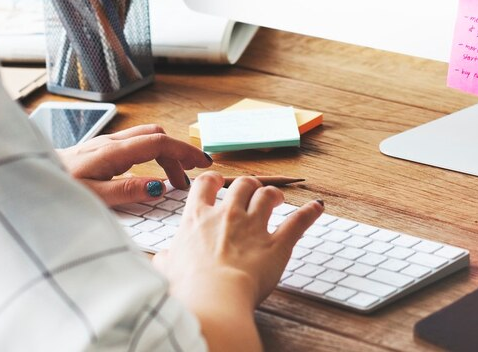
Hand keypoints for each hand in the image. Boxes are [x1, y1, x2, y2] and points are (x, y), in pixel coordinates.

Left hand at [56, 123, 210, 206]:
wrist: (29, 178)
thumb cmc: (58, 189)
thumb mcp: (93, 197)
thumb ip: (126, 191)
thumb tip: (159, 187)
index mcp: (113, 152)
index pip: (159, 142)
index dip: (184, 151)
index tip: (202, 164)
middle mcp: (111, 142)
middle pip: (156, 136)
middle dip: (178, 153)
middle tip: (189, 179)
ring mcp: (104, 144)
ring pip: (145, 138)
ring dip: (165, 153)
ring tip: (173, 181)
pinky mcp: (98, 149)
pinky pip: (134, 144)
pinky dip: (151, 155)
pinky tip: (148, 174)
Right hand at [155, 172, 323, 309]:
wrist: (212, 297)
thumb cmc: (187, 287)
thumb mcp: (167, 270)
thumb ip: (166, 260)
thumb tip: (161, 260)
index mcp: (198, 218)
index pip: (205, 184)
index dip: (214, 180)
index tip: (218, 182)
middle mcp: (227, 215)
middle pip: (242, 184)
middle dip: (249, 185)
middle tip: (252, 192)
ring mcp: (253, 227)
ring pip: (268, 195)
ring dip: (274, 194)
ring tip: (277, 198)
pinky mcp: (276, 244)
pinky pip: (297, 222)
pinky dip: (309, 213)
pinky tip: (317, 207)